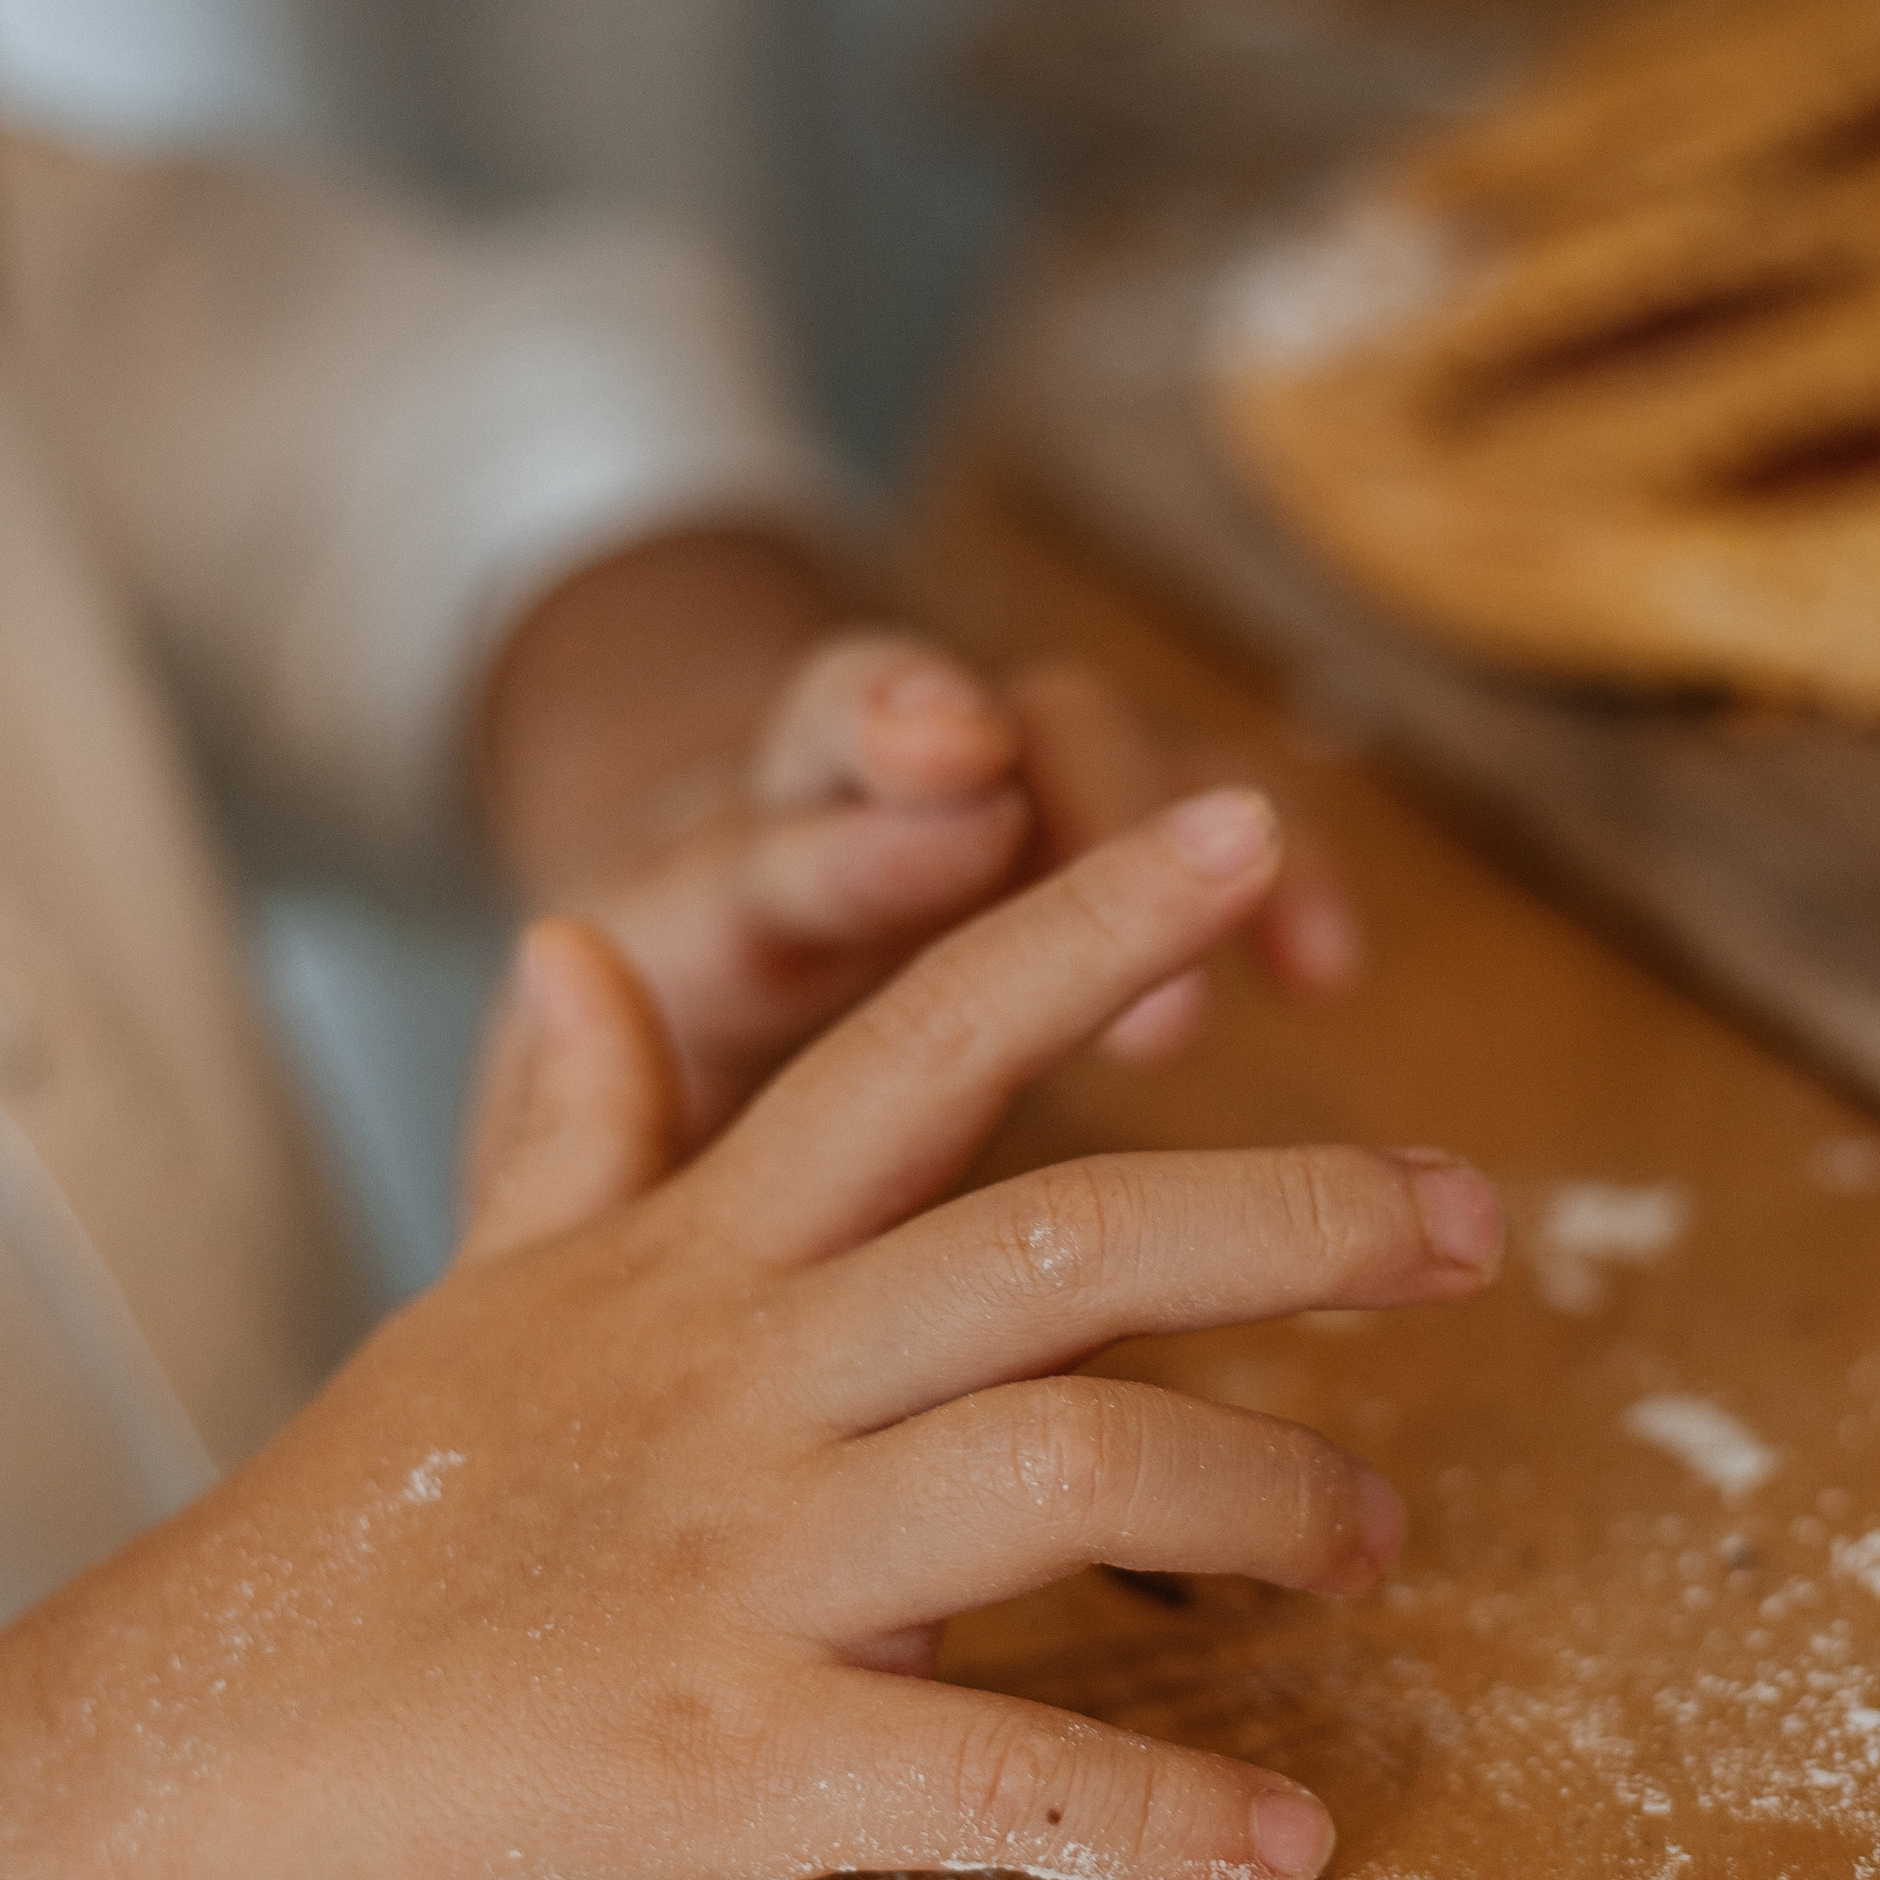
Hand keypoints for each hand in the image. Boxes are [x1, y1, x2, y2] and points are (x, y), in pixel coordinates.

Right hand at [0, 795, 1500, 1879]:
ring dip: (1270, 1497)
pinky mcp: (728, 1763)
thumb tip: (572, 939)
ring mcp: (738, 1567)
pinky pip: (995, 1772)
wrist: (191, 1752)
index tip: (1253, 830)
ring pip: (1071, 1476)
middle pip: (1063, 1239)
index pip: (922, 1040)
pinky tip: (1284, 1845)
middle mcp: (739, 1380)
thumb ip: (575, 1127)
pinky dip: (1159, 1811)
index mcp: (695, 1257)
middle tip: (1478, 1221)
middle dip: (1297, 1211)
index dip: (1092, 926)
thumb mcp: (478, 1294)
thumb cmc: (366, 1523)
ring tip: (1387, 1540)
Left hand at [472, 532, 1364, 1184]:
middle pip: (942, 729)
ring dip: (1160, 822)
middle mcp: (828, 808)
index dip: (860, 819)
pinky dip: (1262, 876)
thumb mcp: (561, 1150)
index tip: (951, 793)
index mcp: (696, 903)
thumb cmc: (636, 1115)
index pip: (774, 833)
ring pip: (1064, 738)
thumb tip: (552, 978)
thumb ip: (554, 1129)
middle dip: (1050, 773)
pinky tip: (1327, 974)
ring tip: (1256, 920)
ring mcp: (970, 800)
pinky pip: (1186, 819)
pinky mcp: (1082, 837)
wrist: (687, 967)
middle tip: (1166, 850)